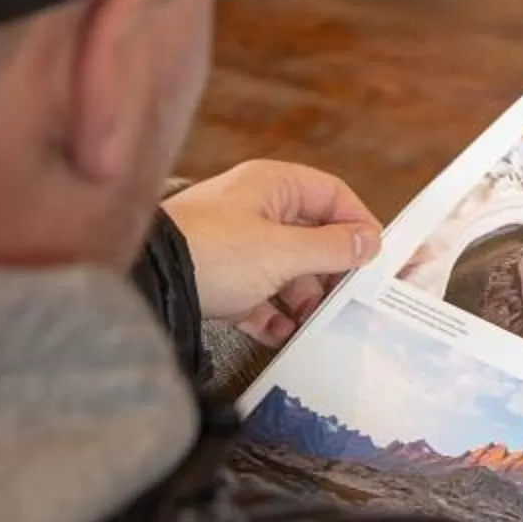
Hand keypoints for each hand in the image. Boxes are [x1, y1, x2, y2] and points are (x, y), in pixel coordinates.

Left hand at [163, 160, 381, 347]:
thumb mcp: (281, 251)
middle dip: (331, 271)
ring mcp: (237, 246)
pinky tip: (282, 334)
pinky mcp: (220, 280)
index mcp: (272, 186)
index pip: (332, 195)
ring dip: (304, 299)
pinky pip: (259, 296)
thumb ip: (331, 247)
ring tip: (314, 324)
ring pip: (287, 270)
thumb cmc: (211, 253)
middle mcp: (255, 211)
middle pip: (312, 237)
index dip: (359, 224)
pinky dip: (273, 316)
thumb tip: (371, 241)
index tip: (378, 256)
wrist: (144, 284)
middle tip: (351, 299)